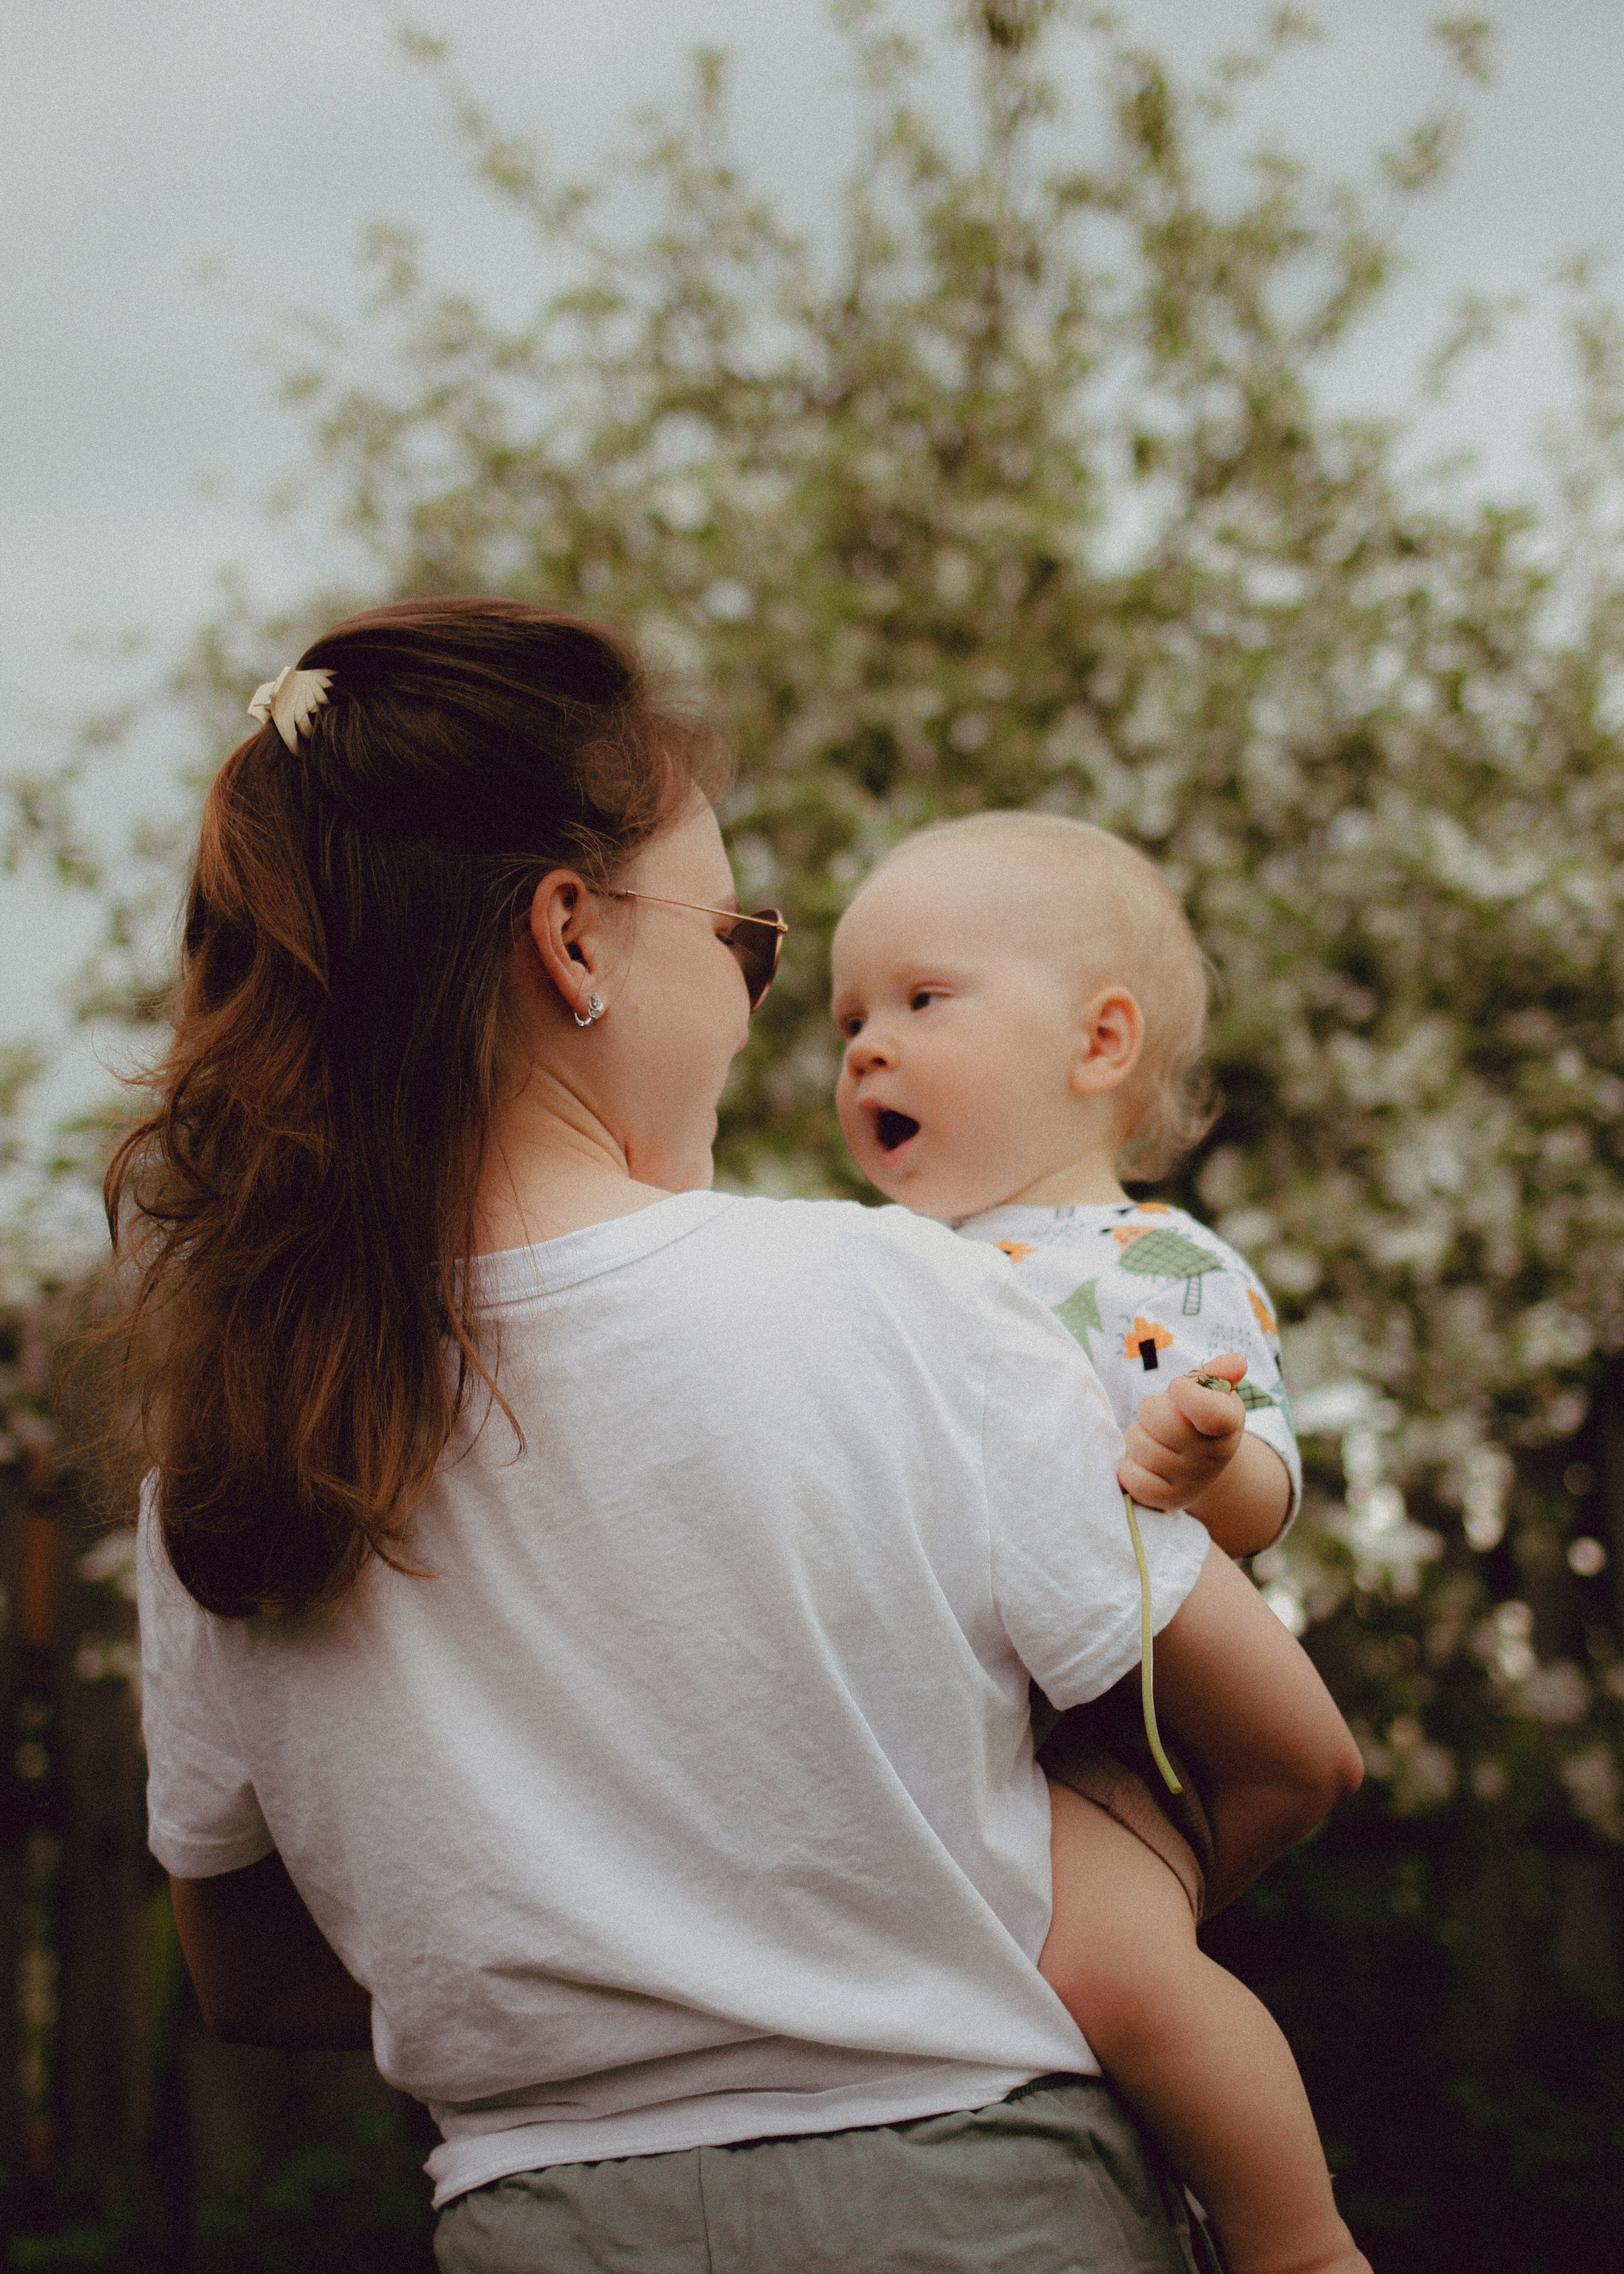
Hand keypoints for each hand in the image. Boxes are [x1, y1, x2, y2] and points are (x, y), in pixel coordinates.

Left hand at [1118, 1351, 1245, 1512]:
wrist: (1198, 1467)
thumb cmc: (1198, 1419)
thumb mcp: (1212, 1394)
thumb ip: (1218, 1374)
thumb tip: (1236, 1362)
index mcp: (1227, 1426)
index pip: (1212, 1413)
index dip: (1186, 1394)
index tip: (1177, 1386)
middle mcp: (1211, 1457)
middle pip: (1162, 1422)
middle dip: (1150, 1409)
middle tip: (1159, 1415)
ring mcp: (1189, 1482)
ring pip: (1140, 1445)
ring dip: (1137, 1435)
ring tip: (1153, 1438)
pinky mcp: (1165, 1501)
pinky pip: (1130, 1478)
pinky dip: (1129, 1466)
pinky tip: (1144, 1463)